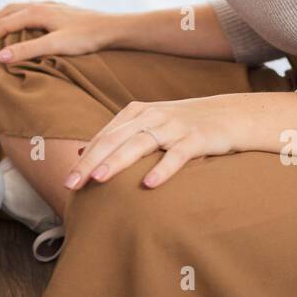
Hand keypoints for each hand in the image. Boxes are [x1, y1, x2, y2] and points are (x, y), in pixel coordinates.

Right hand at [0, 0, 117, 62]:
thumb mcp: (56, 46)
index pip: (5, 24)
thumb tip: (0, 56)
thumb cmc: (85, 37)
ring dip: (4, 17)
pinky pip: (31, 10)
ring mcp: (51, 6)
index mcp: (36, 12)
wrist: (111, 28)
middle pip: (9, 11)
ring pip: (20, 8)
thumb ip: (28, 50)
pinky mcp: (60, 11)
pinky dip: (19, 16)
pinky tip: (24, 22)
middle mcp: (41, 5)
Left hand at [65, 96, 255, 189]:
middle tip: (71, 184)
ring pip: (140, 144)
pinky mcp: (197, 138)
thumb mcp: (148, 124)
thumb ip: (117, 136)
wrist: (230, 115)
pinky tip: (149, 184)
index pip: (104, 137)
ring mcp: (174, 126)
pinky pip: (177, 155)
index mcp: (136, 112)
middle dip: (90, 162)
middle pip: (114, 140)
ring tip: (98, 178)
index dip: (84, 158)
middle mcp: (151, 116)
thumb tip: (83, 153)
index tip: (66, 181)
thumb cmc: (183, 124)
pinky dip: (163, 169)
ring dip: (117, 161)